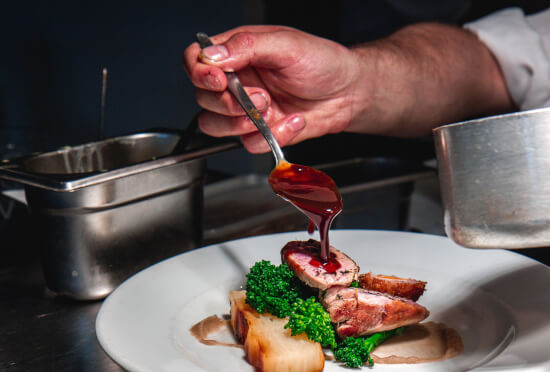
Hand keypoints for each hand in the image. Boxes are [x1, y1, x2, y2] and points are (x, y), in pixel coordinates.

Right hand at [183, 26, 362, 152]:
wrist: (350, 93)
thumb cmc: (323, 62)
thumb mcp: (287, 45)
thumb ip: (247, 46)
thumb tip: (213, 56)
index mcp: (237, 53)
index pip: (195, 60)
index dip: (199, 73)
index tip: (219, 81)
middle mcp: (237, 81)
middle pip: (202, 98)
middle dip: (228, 103)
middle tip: (260, 96)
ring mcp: (247, 108)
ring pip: (216, 125)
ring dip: (242, 123)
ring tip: (272, 109)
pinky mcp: (261, 131)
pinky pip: (248, 143)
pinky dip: (272, 135)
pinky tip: (293, 120)